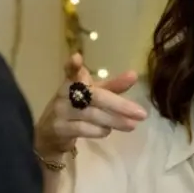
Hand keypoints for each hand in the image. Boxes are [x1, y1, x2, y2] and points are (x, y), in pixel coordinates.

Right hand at [33, 53, 147, 157]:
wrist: (52, 134)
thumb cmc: (76, 109)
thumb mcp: (94, 96)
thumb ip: (113, 87)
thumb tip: (134, 75)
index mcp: (72, 81)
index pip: (70, 71)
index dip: (72, 65)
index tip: (76, 58)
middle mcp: (64, 94)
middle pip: (94, 96)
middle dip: (119, 105)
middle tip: (142, 114)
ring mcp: (60, 111)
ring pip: (91, 114)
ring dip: (114, 120)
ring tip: (131, 125)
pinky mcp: (59, 128)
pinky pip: (83, 129)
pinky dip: (99, 130)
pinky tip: (108, 131)